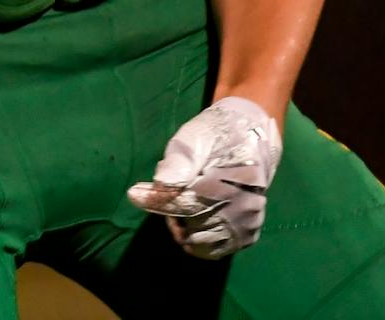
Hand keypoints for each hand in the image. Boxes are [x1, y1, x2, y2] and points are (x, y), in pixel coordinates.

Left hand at [126, 96, 282, 258]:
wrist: (250, 138)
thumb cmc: (215, 135)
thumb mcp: (193, 138)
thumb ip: (178, 162)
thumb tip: (160, 184)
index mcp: (231, 181)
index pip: (186, 204)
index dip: (158, 201)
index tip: (134, 194)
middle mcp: (244, 207)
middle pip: (193, 228)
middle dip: (173, 215)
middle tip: (165, 196)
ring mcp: (248, 223)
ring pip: (203, 244)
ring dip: (187, 230)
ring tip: (182, 207)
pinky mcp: (249, 233)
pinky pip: (217, 250)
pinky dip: (201, 241)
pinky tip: (195, 221)